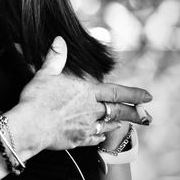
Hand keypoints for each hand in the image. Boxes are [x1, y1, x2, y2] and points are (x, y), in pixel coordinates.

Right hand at [10, 37, 151, 151]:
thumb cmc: (37, 99)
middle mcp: (90, 110)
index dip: (134, 94)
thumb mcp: (45, 73)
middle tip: (147, 117)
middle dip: (134, 113)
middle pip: (118, 111)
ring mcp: (85, 127)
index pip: (117, 92)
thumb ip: (55, 57)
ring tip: (122, 124)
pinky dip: (100, 138)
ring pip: (107, 126)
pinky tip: (101, 137)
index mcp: (86, 92)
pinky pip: (94, 140)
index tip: (148, 96)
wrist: (30, 126)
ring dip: (116, 124)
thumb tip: (60, 39)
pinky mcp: (77, 140)